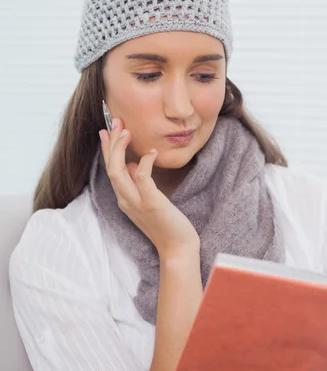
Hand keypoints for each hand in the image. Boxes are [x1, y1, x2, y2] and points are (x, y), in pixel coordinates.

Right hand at [99, 118, 199, 259]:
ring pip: (118, 172)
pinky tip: (152, 152)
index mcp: (124, 199)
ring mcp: (136, 203)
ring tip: (125, 131)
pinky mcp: (151, 203)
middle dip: (111, 143)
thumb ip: (139, 184)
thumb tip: (134, 166)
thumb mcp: (151, 201)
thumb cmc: (168, 225)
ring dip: (120, 149)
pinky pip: (142, 178)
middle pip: (110, 167)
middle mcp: (125, 200)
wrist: (177, 249)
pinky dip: (145, 162)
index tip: (106, 130)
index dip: (107, 149)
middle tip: (114, 122)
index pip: (111, 170)